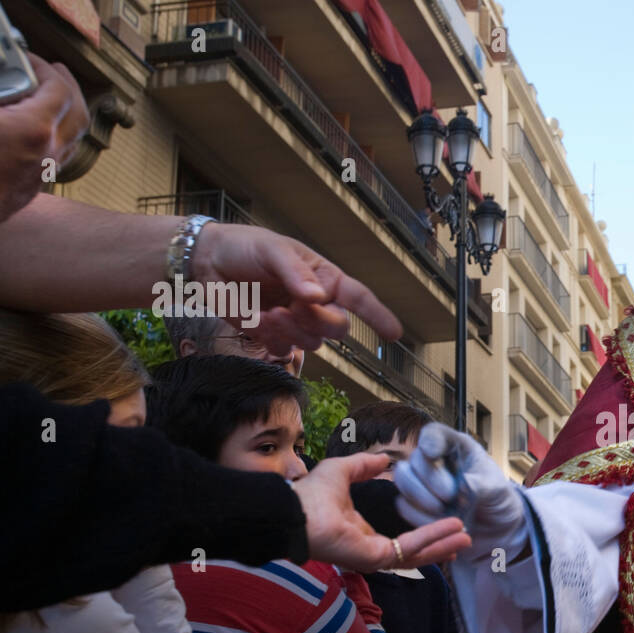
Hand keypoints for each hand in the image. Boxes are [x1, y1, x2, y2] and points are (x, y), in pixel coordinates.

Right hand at [0, 55, 88, 222]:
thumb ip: (0, 94)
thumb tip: (5, 80)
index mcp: (33, 130)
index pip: (59, 89)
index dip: (46, 68)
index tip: (28, 58)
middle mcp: (47, 154)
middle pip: (78, 114)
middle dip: (69, 87)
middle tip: (53, 71)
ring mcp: (41, 175)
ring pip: (71, 140)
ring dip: (64, 113)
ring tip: (45, 97)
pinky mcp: (29, 191)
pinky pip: (55, 158)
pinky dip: (52, 136)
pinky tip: (30, 130)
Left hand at [188, 223, 401, 352]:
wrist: (207, 262)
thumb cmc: (246, 248)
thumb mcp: (273, 250)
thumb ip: (295, 273)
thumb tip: (317, 296)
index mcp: (325, 279)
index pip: (359, 298)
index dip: (378, 316)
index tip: (395, 333)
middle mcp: (317, 304)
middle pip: (338, 327)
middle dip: (318, 322)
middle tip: (291, 308)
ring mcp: (296, 323)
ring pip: (313, 343)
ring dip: (292, 331)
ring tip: (270, 312)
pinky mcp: (273, 337)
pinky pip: (284, 350)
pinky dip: (271, 338)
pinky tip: (256, 319)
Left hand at [293, 453, 471, 570]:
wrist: (295, 511)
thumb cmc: (311, 494)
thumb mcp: (343, 471)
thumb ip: (363, 466)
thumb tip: (383, 460)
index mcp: (363, 533)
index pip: (399, 539)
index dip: (422, 534)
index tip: (442, 526)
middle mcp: (371, 548)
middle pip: (414, 552)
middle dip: (439, 545)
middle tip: (463, 537)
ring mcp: (374, 556)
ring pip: (417, 554)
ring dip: (442, 545)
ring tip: (465, 538)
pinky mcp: (376, 557)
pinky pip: (410, 548)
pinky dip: (432, 538)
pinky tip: (451, 529)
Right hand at [393, 423, 527, 558]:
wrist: (497, 528)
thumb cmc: (497, 498)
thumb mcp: (496, 488)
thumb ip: (479, 485)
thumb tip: (460, 488)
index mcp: (455, 447)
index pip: (433, 434)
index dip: (428, 442)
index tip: (432, 453)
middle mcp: (434, 461)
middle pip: (413, 459)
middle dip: (429, 479)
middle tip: (449, 496)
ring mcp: (421, 483)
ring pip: (402, 481)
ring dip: (421, 498)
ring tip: (444, 511)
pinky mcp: (415, 506)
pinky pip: (404, 507)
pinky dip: (421, 517)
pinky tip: (441, 523)